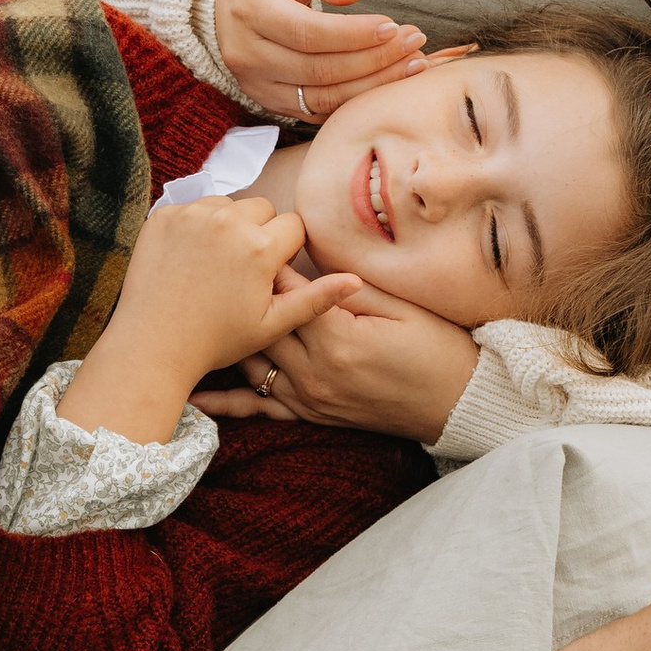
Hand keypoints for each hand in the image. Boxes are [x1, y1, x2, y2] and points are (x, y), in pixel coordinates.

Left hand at [63, 201, 361, 445]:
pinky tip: (190, 259)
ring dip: (228, 225)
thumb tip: (356, 280)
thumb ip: (317, 298)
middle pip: (262, 208)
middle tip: (242, 269)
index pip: (292, 226)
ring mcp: (192, 215)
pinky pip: (194, 208)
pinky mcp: (164, 215)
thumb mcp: (273, 324)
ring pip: (228, 204)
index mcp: (261, 247)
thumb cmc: (216, 340)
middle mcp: (228, 221)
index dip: (285, 250)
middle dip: (258, 232)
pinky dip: (195, 226)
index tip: (268, 274)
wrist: (153, 344)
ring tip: (215, 264)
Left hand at [197, 271, 479, 445]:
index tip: (248, 236)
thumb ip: (351, 289)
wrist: (456, 405)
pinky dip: (226, 402)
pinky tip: (195, 396)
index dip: (268, 261)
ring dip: (227, 336)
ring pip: (251, 361)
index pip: (288, 289)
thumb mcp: (399, 308)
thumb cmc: (436, 349)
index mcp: (336, 337)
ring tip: (198, 306)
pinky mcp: (309, 414)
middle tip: (217, 262)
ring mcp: (308, 396)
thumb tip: (316, 263)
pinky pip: (258, 408)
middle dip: (240, 290)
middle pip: (262, 321)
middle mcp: (313, 370)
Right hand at [213, 0, 433, 120]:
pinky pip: (317, 111)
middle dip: (375, 60)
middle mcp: (247, 53)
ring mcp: (255, 83)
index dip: (355, 35)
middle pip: (319, 70)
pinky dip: (356, 101)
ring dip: (373, 85)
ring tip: (412, 64)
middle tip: (414, 43)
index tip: (393, 26)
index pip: (308, 32)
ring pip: (321, 98)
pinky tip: (387, 82)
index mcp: (250, 9)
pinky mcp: (269, 101)